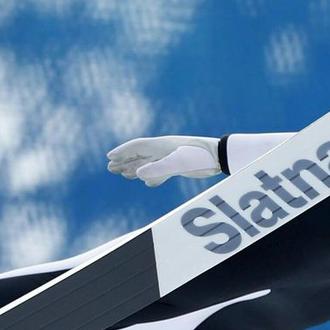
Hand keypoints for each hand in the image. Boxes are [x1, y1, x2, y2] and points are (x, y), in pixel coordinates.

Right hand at [106, 136, 221, 186]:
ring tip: (123, 174)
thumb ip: (157, 169)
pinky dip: (153, 177)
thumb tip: (137, 174)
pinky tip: (148, 183)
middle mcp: (164, 150)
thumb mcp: (178, 163)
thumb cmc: (199, 156)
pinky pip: (162, 170)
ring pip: (149, 163)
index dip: (122, 152)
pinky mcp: (180, 165)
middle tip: (110, 168)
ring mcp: (172, 157)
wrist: (220, 156)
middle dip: (125, 161)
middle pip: (140, 155)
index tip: (109, 157)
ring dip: (135, 168)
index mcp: (161, 146)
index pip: (136, 147)